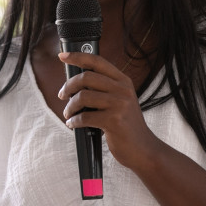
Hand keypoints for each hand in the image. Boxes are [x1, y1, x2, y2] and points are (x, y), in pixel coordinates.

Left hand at [57, 51, 160, 170]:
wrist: (143, 149)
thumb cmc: (127, 126)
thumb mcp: (121, 101)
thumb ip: (105, 88)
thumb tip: (76, 82)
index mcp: (124, 81)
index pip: (97, 61)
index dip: (77, 56)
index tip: (62, 56)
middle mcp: (123, 90)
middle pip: (86, 77)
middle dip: (68, 86)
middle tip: (62, 96)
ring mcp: (119, 105)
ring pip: (82, 97)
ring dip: (70, 107)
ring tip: (68, 114)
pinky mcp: (114, 121)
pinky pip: (84, 116)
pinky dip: (74, 121)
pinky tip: (73, 124)